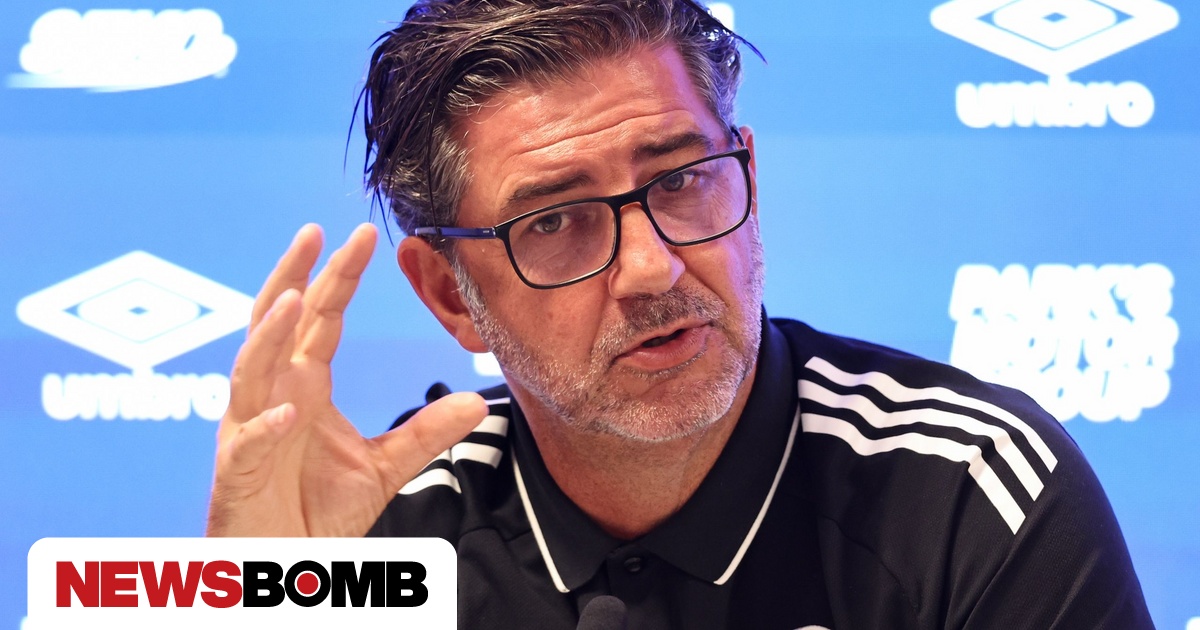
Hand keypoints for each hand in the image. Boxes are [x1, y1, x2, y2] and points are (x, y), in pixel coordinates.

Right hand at [206, 223, 486, 536]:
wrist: (286, 564)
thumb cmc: (318, 509)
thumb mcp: (385, 465)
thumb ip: (425, 431)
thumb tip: (478, 400)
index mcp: (304, 384)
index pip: (320, 318)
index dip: (337, 277)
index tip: (362, 234)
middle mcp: (272, 394)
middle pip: (276, 323)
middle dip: (293, 277)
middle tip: (315, 231)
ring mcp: (248, 429)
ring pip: (249, 371)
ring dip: (268, 336)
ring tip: (291, 300)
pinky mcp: (235, 472)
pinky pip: (248, 443)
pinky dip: (267, 425)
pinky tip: (290, 410)